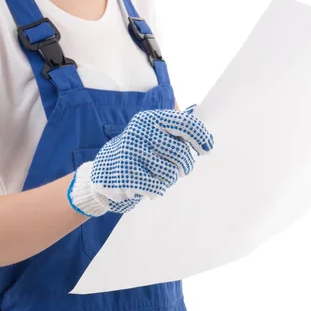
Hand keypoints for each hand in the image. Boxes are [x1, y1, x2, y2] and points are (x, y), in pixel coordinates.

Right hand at [68, 108, 214, 216]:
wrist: (103, 173)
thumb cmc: (137, 153)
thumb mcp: (153, 134)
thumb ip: (177, 134)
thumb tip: (207, 143)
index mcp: (149, 119)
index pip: (185, 124)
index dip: (201, 138)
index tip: (207, 150)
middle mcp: (140, 132)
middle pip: (182, 153)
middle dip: (184, 166)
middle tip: (178, 170)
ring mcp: (132, 154)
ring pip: (171, 173)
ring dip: (168, 179)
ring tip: (155, 176)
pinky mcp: (126, 175)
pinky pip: (158, 188)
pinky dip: (156, 190)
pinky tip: (146, 186)